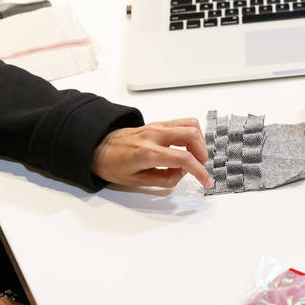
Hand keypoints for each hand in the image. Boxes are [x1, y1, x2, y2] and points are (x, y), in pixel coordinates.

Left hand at [92, 118, 212, 187]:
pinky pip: (183, 123)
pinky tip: (186, 147)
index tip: (206, 181)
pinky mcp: (159, 123)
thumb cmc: (113, 165)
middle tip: (199, 166)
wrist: (98, 147)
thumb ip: (165, 178)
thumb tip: (184, 173)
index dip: (200, 171)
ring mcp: (157, 126)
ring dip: (199, 142)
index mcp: (147, 152)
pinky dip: (192, 135)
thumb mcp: (137, 181)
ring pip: (191, 125)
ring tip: (193, 157)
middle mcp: (154, 135)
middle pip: (192, 134)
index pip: (183, 159)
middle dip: (202, 153)